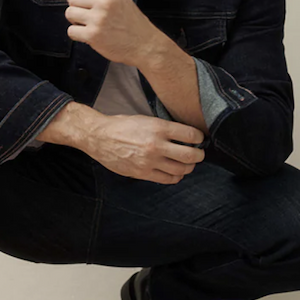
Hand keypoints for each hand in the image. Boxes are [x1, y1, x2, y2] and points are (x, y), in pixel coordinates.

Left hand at [65, 0, 160, 66]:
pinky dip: (76, 35)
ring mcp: (98, 18)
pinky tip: (87, 35)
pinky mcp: (93, 35)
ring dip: (75, 21)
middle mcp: (105, 1)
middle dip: (75, 7)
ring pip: (69, 13)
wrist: (146, 45)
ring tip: (87, 25)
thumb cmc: (133, 24)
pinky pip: (71, 31)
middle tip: (84, 16)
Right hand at [85, 114, 205, 183]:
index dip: (199, 137)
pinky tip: (174, 172)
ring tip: (187, 164)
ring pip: (181, 170)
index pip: (190, 135)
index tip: (199, 139)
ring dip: (188, 167)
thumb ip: (164, 128)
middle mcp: (156, 145)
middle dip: (199, 155)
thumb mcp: (146, 119)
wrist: (100, 137)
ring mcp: (150, 161)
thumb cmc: (122, 126)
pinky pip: (167, 179)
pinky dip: (175, 176)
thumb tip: (184, 136)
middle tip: (199, 154)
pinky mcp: (143, 173)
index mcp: (158, 128)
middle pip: (190, 155)